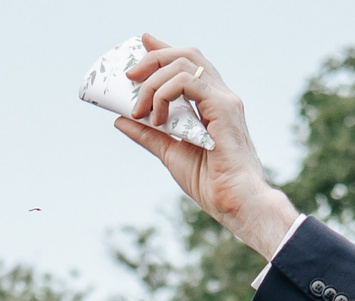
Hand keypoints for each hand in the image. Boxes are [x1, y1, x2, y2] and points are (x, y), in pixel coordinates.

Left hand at [114, 36, 301, 256]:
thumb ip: (148, 134)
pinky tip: (156, 116)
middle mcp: (220, 95)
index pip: (188, 64)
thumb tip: (120, 120)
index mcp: (211, 103)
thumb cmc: (211, 183)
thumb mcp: (170, 153)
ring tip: (139, 109)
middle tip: (130, 76)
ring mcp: (224, 99)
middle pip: (186, 55)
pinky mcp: (224, 107)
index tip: (142, 44)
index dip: (164, 49)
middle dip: (153, 57)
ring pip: (183, 64)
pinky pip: (186, 83)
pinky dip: (164, 94)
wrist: (234, 203)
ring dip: (153, 82)